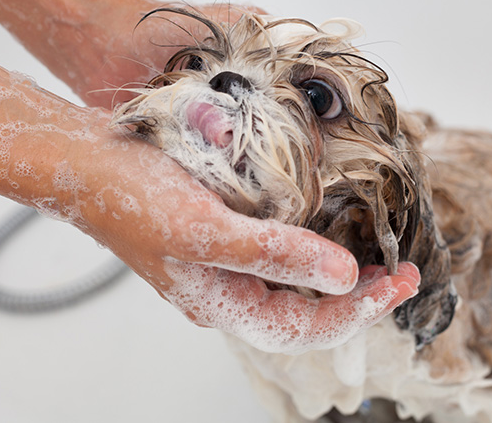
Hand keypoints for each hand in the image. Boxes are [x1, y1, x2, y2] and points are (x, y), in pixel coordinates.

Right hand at [68, 118, 420, 352]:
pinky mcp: (220, 239)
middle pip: (307, 314)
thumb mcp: (207, 228)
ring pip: (295, 290)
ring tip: (380, 261)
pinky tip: (330, 234)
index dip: (362, 310)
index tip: (403, 283)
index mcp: (224, 303)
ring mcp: (223, 269)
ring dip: (340, 278)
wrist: (86, 164)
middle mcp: (227, 294)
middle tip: (405, 272)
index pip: (308, 328)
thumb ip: (275, 254)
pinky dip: (312, 253)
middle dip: (360, 298)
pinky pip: (278, 261)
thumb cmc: (136, 195)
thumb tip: (345, 277)